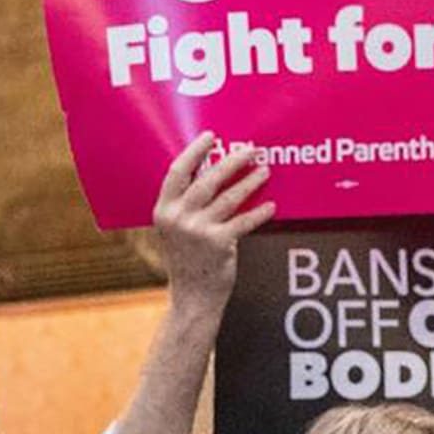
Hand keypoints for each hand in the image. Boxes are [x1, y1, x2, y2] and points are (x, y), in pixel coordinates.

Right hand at [153, 132, 275, 309]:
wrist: (192, 297)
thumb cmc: (187, 261)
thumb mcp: (173, 230)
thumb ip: (183, 205)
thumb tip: (208, 175)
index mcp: (163, 210)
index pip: (179, 172)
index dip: (195, 151)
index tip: (211, 137)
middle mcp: (178, 218)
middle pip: (208, 179)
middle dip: (232, 161)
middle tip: (250, 150)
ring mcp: (198, 231)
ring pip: (229, 197)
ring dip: (250, 182)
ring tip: (265, 171)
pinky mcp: (219, 244)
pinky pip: (244, 221)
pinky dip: (259, 213)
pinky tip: (271, 206)